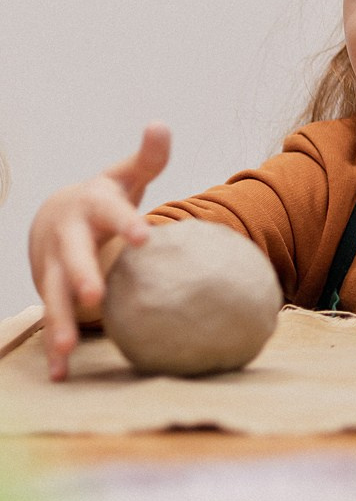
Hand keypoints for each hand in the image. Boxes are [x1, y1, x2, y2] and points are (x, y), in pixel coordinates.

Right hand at [29, 124, 169, 379]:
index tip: (145, 236)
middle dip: (80, 277)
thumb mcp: (124, 176)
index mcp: (91, 207)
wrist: (53, 215)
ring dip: (60, 322)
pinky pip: (51, 320)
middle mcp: (67, 238)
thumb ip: (148, 157)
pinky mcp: (49, 291)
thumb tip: (161, 125)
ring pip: (53, 295)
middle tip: (95, 297)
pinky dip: (54, 348)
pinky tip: (61, 376)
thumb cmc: (101, 198)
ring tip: (69, 350)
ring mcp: (52, 267)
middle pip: (72, 258)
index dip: (126, 223)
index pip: (111, 213)